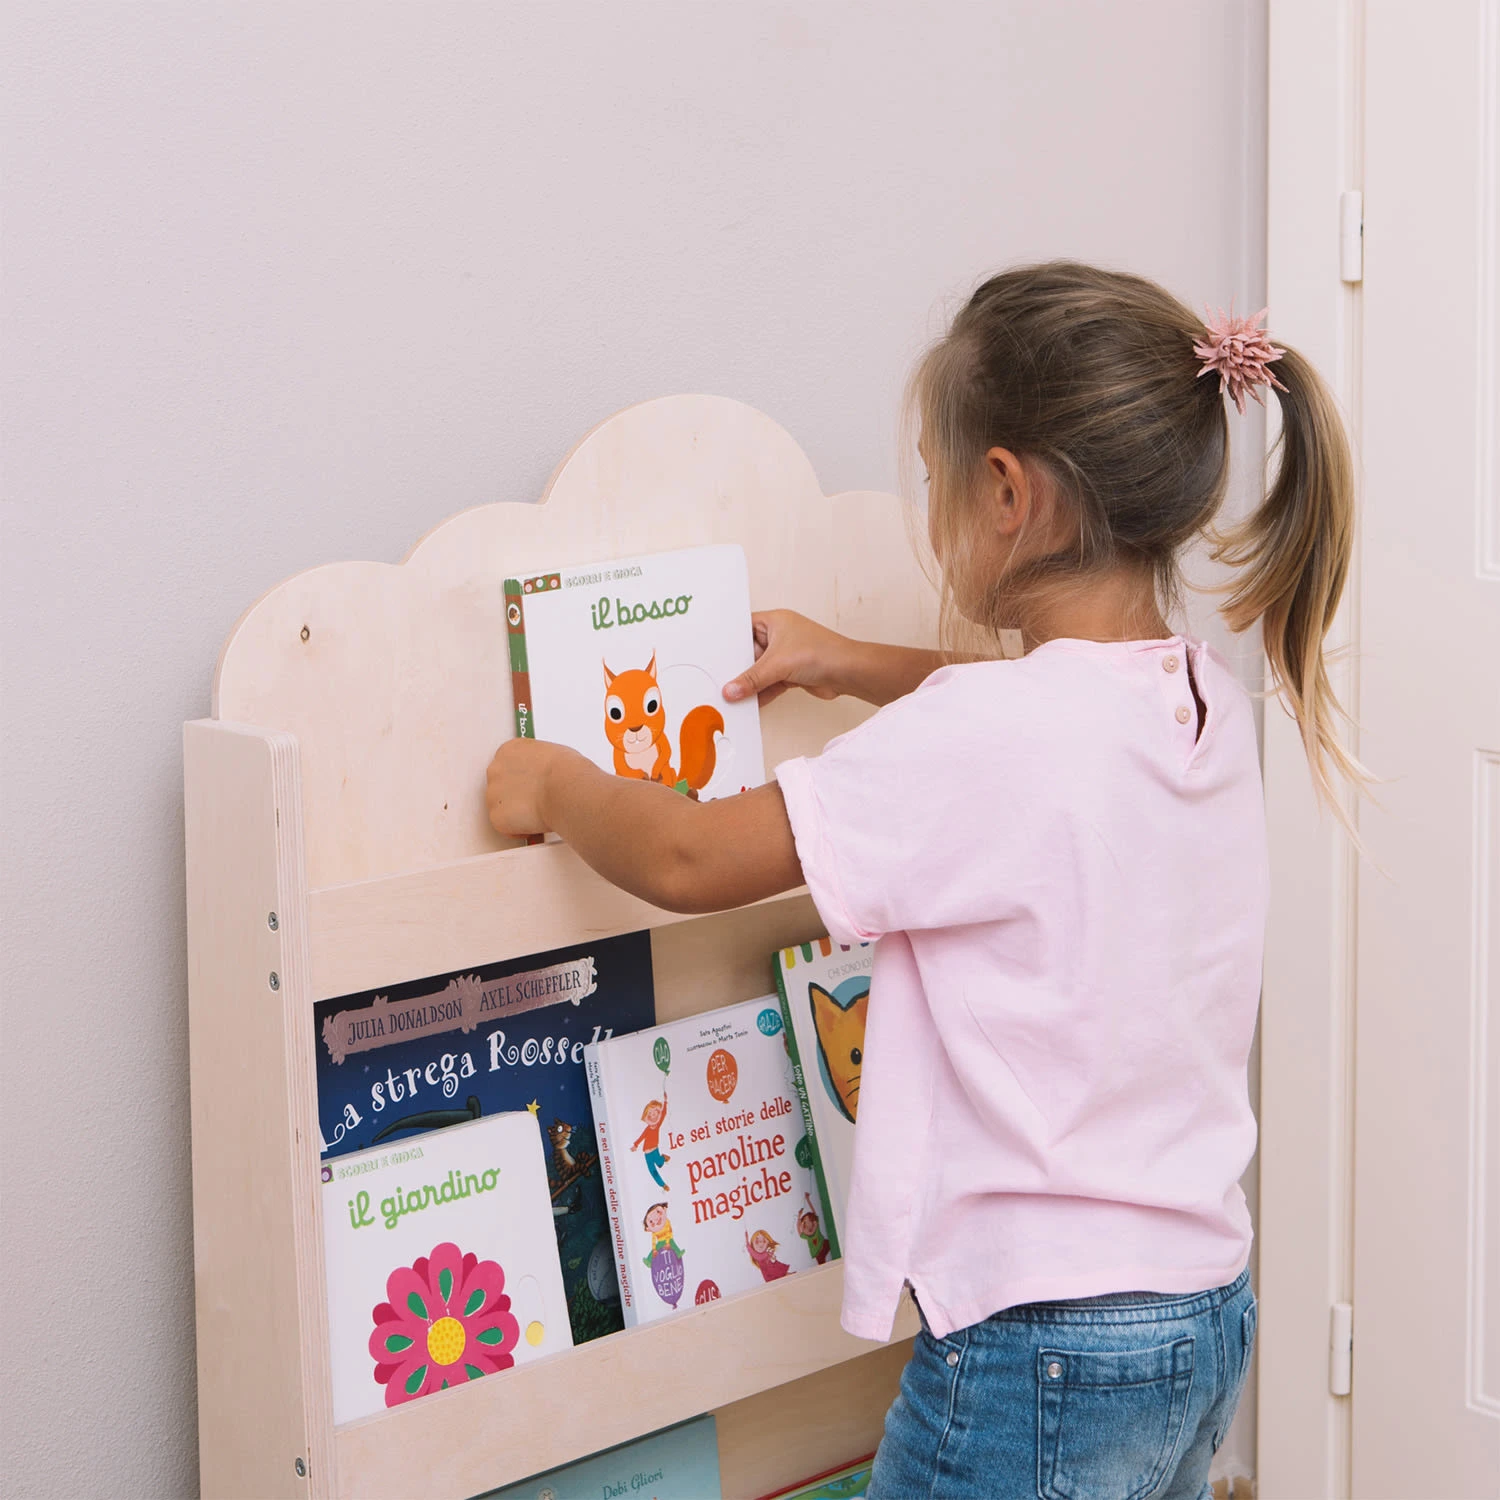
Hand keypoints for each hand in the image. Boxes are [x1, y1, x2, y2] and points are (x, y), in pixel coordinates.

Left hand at [485, 739, 581, 837]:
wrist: (566, 788)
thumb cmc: (568, 771)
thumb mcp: (551, 754)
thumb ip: (538, 763)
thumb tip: (545, 774)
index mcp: (509, 750)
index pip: (507, 766)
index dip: (522, 780)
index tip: (532, 787)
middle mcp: (495, 769)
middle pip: (500, 788)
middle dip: (516, 797)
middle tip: (536, 803)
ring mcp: (493, 794)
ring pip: (501, 808)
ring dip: (516, 813)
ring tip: (539, 813)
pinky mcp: (496, 816)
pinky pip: (505, 827)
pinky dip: (519, 830)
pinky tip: (535, 823)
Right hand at [723, 610, 849, 706]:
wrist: (848, 672)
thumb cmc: (821, 652)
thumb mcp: (777, 664)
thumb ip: (752, 680)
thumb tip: (731, 690)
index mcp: (775, 621)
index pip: (744, 628)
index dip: (729, 641)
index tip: (714, 654)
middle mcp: (779, 636)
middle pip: (750, 653)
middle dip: (739, 668)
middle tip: (720, 679)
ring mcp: (786, 655)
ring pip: (760, 670)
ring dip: (750, 683)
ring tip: (732, 695)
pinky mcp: (791, 673)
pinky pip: (770, 683)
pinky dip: (762, 693)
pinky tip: (750, 702)